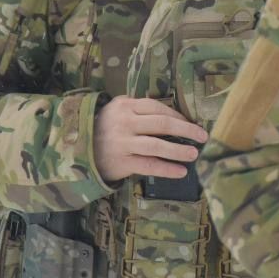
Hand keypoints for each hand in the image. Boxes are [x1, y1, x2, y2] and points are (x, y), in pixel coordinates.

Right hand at [93, 96, 208, 182]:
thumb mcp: (116, 110)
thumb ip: (138, 107)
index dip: (178, 115)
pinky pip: (148, 165)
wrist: (76, 151)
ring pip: (157, 145)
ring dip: (179, 150)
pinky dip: (166, 168)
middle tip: (203, 136)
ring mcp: (123, 143)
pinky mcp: (121, 162)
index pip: (158, 107)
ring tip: (194, 154)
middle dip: (186, 129)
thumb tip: (172, 113)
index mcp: (126, 106)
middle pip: (161, 123)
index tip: (192, 123)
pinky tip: (180, 171)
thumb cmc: (103, 128)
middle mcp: (125, 123)